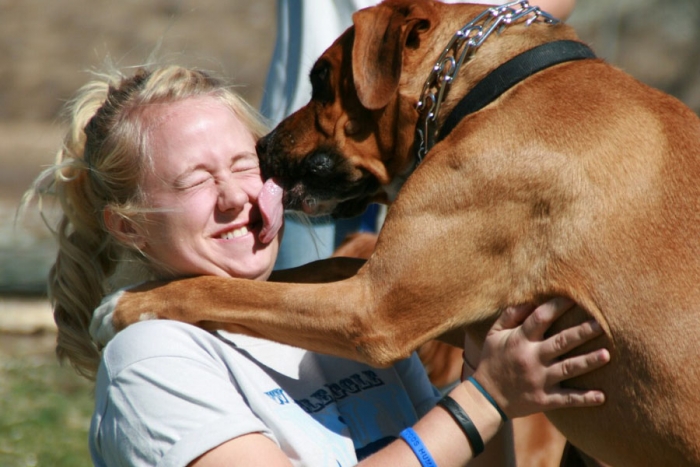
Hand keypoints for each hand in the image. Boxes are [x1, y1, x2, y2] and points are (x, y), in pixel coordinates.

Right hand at [472, 298, 609, 418]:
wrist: (486, 399)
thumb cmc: (492, 361)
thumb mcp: (494, 335)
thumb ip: (510, 316)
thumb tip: (530, 299)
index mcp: (520, 341)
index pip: (540, 318)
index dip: (557, 306)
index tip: (574, 297)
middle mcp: (531, 359)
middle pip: (561, 342)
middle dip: (582, 332)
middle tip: (601, 323)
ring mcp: (539, 380)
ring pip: (568, 368)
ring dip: (588, 362)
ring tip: (606, 354)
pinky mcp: (544, 400)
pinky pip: (567, 399)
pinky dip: (584, 398)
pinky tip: (602, 396)